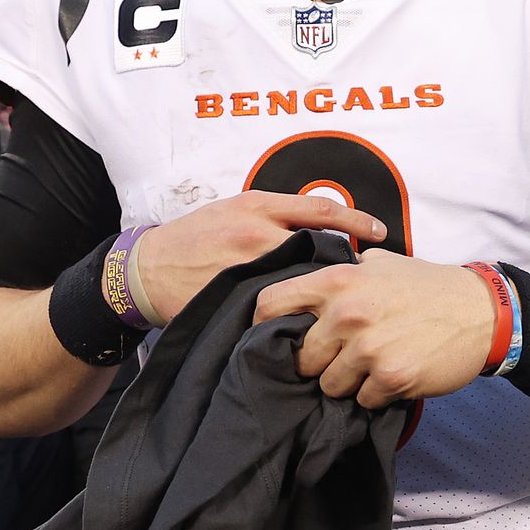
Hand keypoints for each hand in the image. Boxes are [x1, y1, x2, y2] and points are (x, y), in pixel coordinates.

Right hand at [135, 191, 385, 323]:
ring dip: (324, 292)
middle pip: (319, 249)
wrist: (147, 269)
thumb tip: (325, 224)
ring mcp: (247, 269)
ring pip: (303, 281)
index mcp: (258, 206)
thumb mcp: (234, 208)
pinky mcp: (236, 298)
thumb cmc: (195, 236)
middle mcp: (256, 234)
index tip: (382, 233)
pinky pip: (278, 309)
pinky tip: (311, 323)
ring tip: (343, 302)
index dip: (357, 220)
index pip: (321, 210)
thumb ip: (276, 213)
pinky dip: (297, 314)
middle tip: (365, 278)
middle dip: (343, 264)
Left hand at [253, 250, 492, 408]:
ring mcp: (369, 348)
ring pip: (330, 385)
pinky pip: (362, 400)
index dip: (266, 327)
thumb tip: (303, 288)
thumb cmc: (427, 287)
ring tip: (375, 364)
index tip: (280, 339)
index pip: (272, 304)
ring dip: (349, 382)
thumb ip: (341, 272)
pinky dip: (376, 394)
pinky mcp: (391, 377)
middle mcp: (348, 313)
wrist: (481, 312)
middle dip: (320, 363)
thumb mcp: (380, 264)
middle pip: (302, 359)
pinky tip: (395, 373)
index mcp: (339, 281)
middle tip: (345, 356)